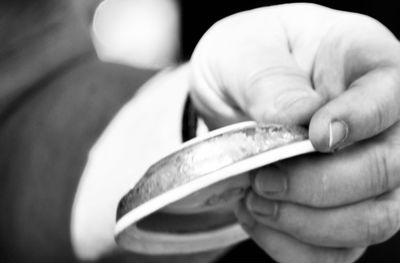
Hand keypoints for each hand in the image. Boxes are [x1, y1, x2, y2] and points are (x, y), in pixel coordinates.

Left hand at [190, 3, 399, 262]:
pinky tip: (258, 218)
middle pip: (388, 170)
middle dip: (320, 186)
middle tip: (262, 180)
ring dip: (306, 223)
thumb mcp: (243, 52)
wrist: (231, 93)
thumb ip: (269, 79)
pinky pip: (338, 250)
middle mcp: (377, 123)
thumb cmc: (244, 61)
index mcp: (362, 63)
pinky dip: (294, 247)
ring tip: (255, 200)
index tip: (313, 138)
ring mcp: (364, 172)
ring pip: (372, 220)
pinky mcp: (340, 209)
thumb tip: (297, 117)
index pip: (388, 95)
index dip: (358, 121)